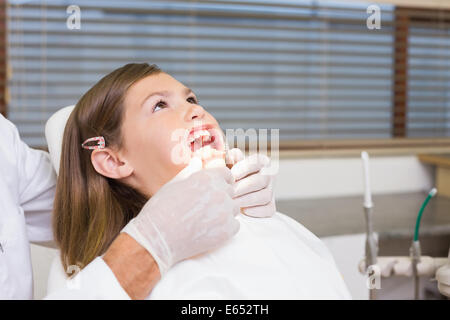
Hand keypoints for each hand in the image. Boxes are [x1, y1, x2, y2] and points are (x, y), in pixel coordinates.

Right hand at [121, 157, 239, 275]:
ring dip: (224, 213)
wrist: (156, 239)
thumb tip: (198, 161)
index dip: (221, 182)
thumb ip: (191, 172)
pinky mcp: (227, 230)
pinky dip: (225, 229)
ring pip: (234, 209)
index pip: (227, 175)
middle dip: (221, 198)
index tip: (214, 190)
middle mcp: (219, 192)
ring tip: (205, 220)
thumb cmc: (161, 210)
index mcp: (207, 178)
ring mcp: (225, 212)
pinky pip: (235, 226)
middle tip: (204, 209)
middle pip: (231, 192)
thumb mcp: (174, 184)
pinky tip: (209, 231)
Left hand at [227, 148, 275, 217]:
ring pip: (264, 196)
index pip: (256, 162)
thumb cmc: (231, 173)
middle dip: (242, 187)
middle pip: (260, 181)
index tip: (232, 175)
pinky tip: (243, 210)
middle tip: (229, 192)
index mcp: (262, 161)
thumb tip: (231, 156)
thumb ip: (230, 158)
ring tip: (232, 202)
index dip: (244, 168)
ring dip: (246, 200)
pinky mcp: (271, 206)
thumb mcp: (230, 163)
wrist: (235, 190)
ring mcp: (272, 191)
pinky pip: (268, 209)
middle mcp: (270, 175)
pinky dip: (256, 211)